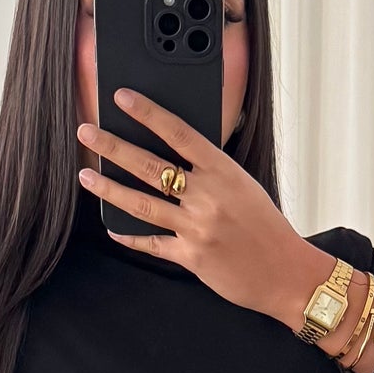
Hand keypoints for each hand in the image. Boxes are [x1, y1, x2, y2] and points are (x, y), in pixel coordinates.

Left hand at [76, 89, 373, 356]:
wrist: (287, 274)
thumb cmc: (268, 228)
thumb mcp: (245, 187)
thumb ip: (211, 173)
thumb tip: (174, 157)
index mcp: (224, 172)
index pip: (179, 133)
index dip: (148, 113)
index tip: (122, 98)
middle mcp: (208, 197)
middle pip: (150, 165)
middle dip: (112, 147)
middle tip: (87, 133)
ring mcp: (197, 228)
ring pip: (142, 203)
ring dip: (109, 188)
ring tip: (86, 177)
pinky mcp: (191, 257)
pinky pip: (152, 243)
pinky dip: (130, 235)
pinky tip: (111, 227)